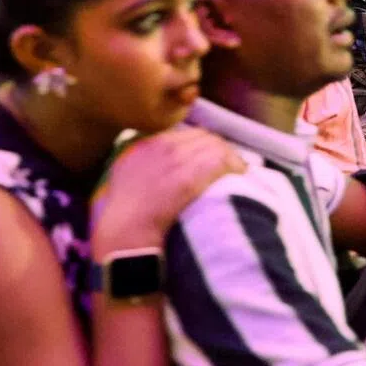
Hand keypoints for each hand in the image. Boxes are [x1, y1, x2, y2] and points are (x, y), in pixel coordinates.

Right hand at [91, 128, 245, 250]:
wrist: (124, 230)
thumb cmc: (126, 213)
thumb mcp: (127, 175)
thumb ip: (146, 161)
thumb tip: (165, 160)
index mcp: (148, 145)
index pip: (188, 135)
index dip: (205, 145)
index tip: (215, 156)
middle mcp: (162, 147)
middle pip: (204, 138)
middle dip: (221, 149)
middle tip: (233, 164)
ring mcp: (175, 160)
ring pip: (215, 146)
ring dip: (231, 157)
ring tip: (240, 170)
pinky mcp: (187, 177)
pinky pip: (219, 161)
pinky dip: (234, 166)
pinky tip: (240, 175)